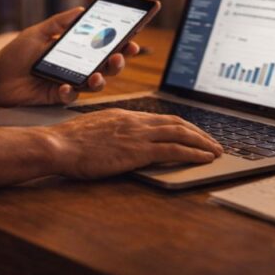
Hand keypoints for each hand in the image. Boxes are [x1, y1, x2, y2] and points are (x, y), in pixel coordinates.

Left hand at [0, 7, 140, 106]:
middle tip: (119, 56)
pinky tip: (64, 86)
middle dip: (118, 61)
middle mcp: (78, 68)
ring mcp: (69, 83)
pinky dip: (69, 92)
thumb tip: (82, 10)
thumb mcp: (38, 33)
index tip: (133, 38)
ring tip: (97, 75)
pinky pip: (70, 96)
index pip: (103, 47)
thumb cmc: (16, 54)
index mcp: (76, 51)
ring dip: (100, 79)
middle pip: (106, 66)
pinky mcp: (57, 97)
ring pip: (94, 84)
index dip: (120, 44)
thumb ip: (59, 23)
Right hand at [44, 109, 223, 178]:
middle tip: (213, 143)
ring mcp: (137, 134)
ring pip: (180, 133)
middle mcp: (135, 121)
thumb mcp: (94, 132)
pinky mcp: (137, 150)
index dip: (182, 126)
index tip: (193, 134)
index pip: (161, 118)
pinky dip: (193, 152)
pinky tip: (204, 158)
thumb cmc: (69, 143)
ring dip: (202, 142)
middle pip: (176, 122)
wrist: (59, 145)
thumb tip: (120, 142)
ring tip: (216, 151)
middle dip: (198, 133)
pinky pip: (173, 149)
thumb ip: (111, 133)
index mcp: (124, 116)